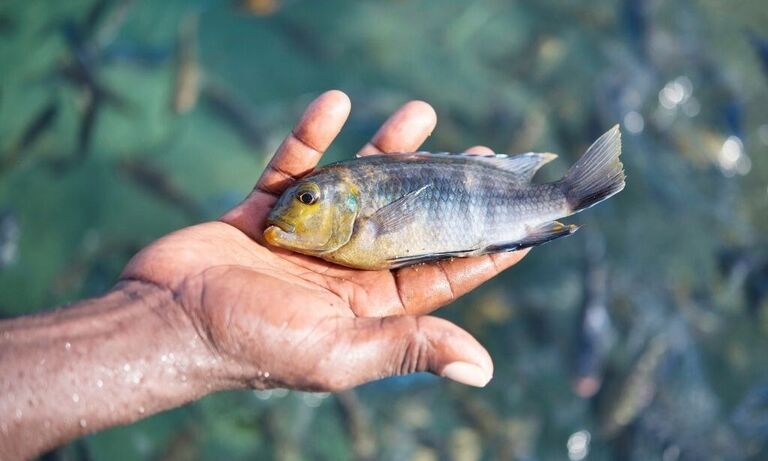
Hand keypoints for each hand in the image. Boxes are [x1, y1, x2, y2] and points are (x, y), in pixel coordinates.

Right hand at [121, 90, 528, 390]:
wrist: (165, 320)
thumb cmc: (253, 345)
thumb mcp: (339, 351)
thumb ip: (408, 347)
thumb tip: (483, 369)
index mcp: (369, 305)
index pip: (439, 273)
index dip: (481, 247)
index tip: (519, 219)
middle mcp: (345, 268)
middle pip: (407, 219)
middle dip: (443, 185)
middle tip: (479, 154)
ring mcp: (307, 235)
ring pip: (358, 184)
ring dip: (387, 147)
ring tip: (420, 113)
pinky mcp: (266, 209)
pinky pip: (295, 164)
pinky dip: (312, 134)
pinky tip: (333, 103)